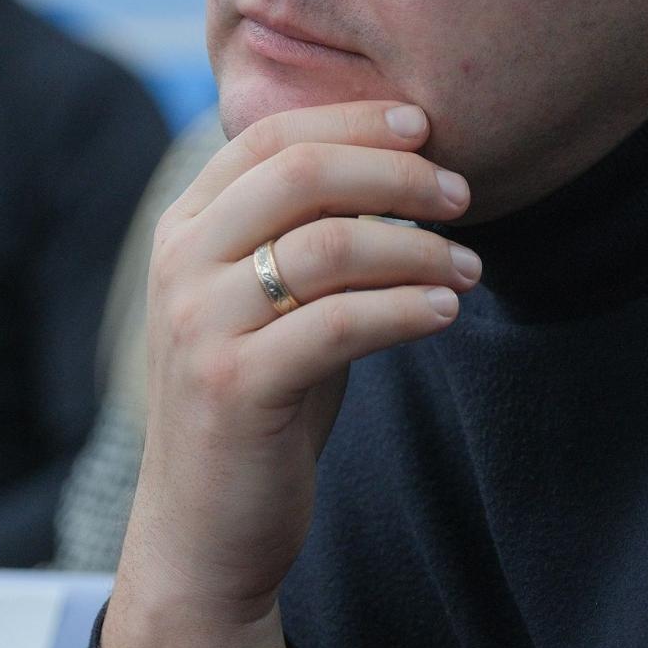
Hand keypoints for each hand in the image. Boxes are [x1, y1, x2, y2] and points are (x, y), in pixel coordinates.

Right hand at [100, 101, 480, 647]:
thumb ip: (305, 236)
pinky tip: (446, 311)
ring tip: (468, 268)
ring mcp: (199, 324)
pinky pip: (338, 323)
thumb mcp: (267, 302)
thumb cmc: (256, 404)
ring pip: (328, 244)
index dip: (352, 118)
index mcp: (182, 229)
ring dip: (417, 247)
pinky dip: (404, 309)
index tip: (424, 126)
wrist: (203, 529)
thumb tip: (404, 170)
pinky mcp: (234, 387)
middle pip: (300, 172)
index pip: (269, 135)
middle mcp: (179, 263)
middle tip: (462, 193)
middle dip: (396, 172)